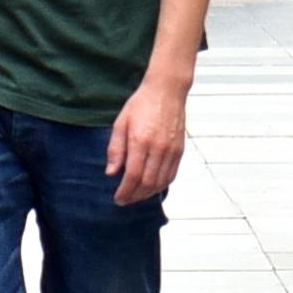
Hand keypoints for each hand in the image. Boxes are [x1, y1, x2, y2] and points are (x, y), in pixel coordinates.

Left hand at [104, 78, 188, 205]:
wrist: (166, 91)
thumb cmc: (141, 105)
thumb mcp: (120, 123)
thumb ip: (116, 149)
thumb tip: (112, 172)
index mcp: (140, 141)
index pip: (133, 176)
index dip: (125, 191)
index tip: (118, 199)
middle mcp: (158, 148)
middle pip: (148, 183)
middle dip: (135, 196)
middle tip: (125, 201)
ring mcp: (171, 150)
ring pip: (161, 182)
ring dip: (148, 194)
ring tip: (136, 196)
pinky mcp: (180, 150)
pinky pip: (171, 175)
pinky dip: (161, 185)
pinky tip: (152, 187)